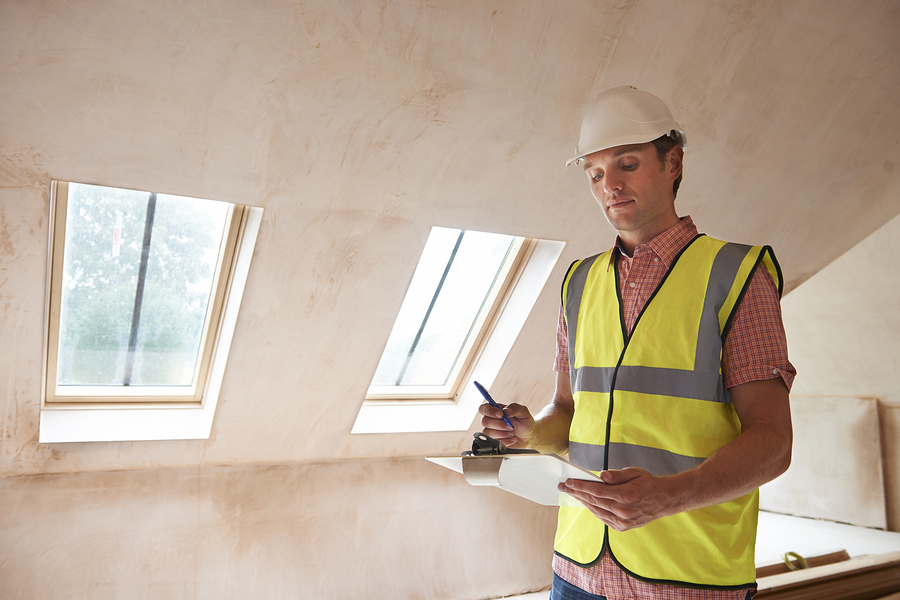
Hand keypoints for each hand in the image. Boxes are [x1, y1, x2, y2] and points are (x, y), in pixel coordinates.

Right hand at [478, 402, 534, 448]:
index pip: (483, 408)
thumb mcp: (523, 411)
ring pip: (488, 433)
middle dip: (499, 425)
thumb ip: (514, 408)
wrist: (529, 435)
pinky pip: (494, 442)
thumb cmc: (524, 421)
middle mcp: (491, 420)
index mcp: (495, 410)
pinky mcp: (494, 441)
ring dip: (502, 434)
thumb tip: (506, 410)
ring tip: (513, 433)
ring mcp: (491, 431)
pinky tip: (513, 439)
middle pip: (485, 421)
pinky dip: (505, 441)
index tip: (501, 414)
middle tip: (511, 426)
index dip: (489, 411)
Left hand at [558, 467, 677, 531]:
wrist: (664, 500)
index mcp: (627, 495)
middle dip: (576, 493)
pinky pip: (602, 517)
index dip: (580, 486)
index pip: (597, 491)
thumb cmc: (648, 483)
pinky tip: (585, 501)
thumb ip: (617, 475)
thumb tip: (601, 476)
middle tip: (563, 486)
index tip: (568, 482)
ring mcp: (623, 521)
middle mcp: (624, 511)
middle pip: (594, 501)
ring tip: (572, 492)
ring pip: (596, 510)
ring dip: (582, 501)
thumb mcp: (634, 472)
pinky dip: (593, 509)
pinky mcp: (622, 527)